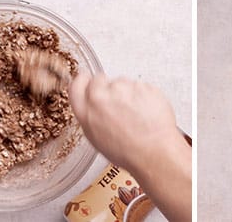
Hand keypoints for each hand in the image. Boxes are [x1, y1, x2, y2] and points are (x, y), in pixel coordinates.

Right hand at [70, 74, 190, 221]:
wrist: (154, 152)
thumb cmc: (128, 152)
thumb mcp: (97, 139)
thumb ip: (90, 115)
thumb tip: (91, 104)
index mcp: (87, 112)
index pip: (77, 84)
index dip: (83, 82)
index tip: (88, 81)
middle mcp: (102, 97)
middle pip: (99, 79)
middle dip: (106, 88)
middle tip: (117, 105)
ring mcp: (123, 88)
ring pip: (121, 82)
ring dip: (126, 93)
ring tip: (135, 114)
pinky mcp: (141, 84)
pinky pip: (139, 85)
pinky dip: (142, 95)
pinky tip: (145, 111)